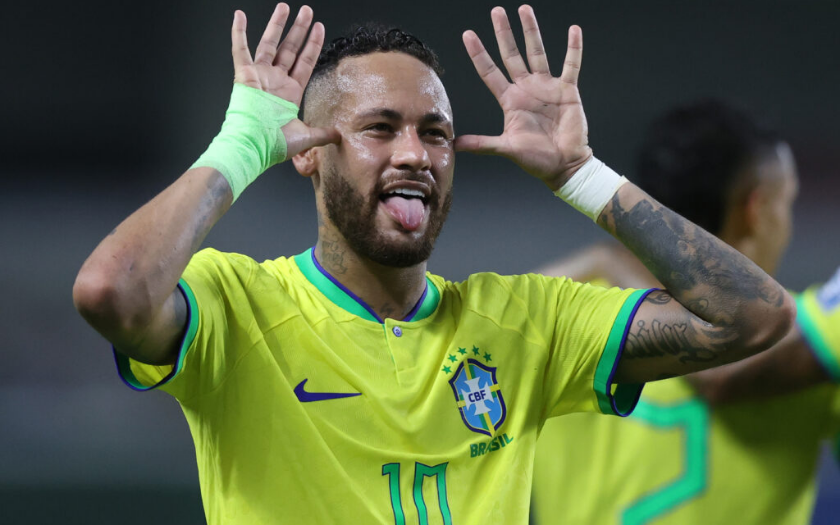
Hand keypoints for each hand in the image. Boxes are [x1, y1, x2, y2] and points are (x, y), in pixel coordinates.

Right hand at [232, 3, 338, 155]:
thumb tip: (340, 135)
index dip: (313, 45)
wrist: (254, 146)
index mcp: (290, 92)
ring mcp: (260, 76)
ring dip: (277, 24)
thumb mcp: (306, 137)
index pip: (305, 62)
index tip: (320, 28)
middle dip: (299, 29)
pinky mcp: (244, 75)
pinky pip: (240, 50)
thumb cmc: (275, 144)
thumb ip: (323, 133)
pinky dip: (238, 32)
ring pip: (270, 44)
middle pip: (290, 48)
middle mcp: (276, 81)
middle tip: (307, 11)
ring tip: (285, 7)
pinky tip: (239, 16)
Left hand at [456, 6, 591, 190]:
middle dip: (503, 33)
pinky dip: (574, 48)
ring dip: (531, 31)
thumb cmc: (536, 160)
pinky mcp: (568, 90)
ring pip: (538, 53)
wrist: (565, 165)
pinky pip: (571, 65)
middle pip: (512, 55)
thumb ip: (483, 143)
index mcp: (510, 100)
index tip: (468, 34)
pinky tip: (574, 30)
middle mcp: (526, 89)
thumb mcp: (507, 148)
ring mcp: (547, 87)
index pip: (490, 72)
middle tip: (496, 12)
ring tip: (524, 10)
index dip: (479, 54)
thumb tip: (455, 145)